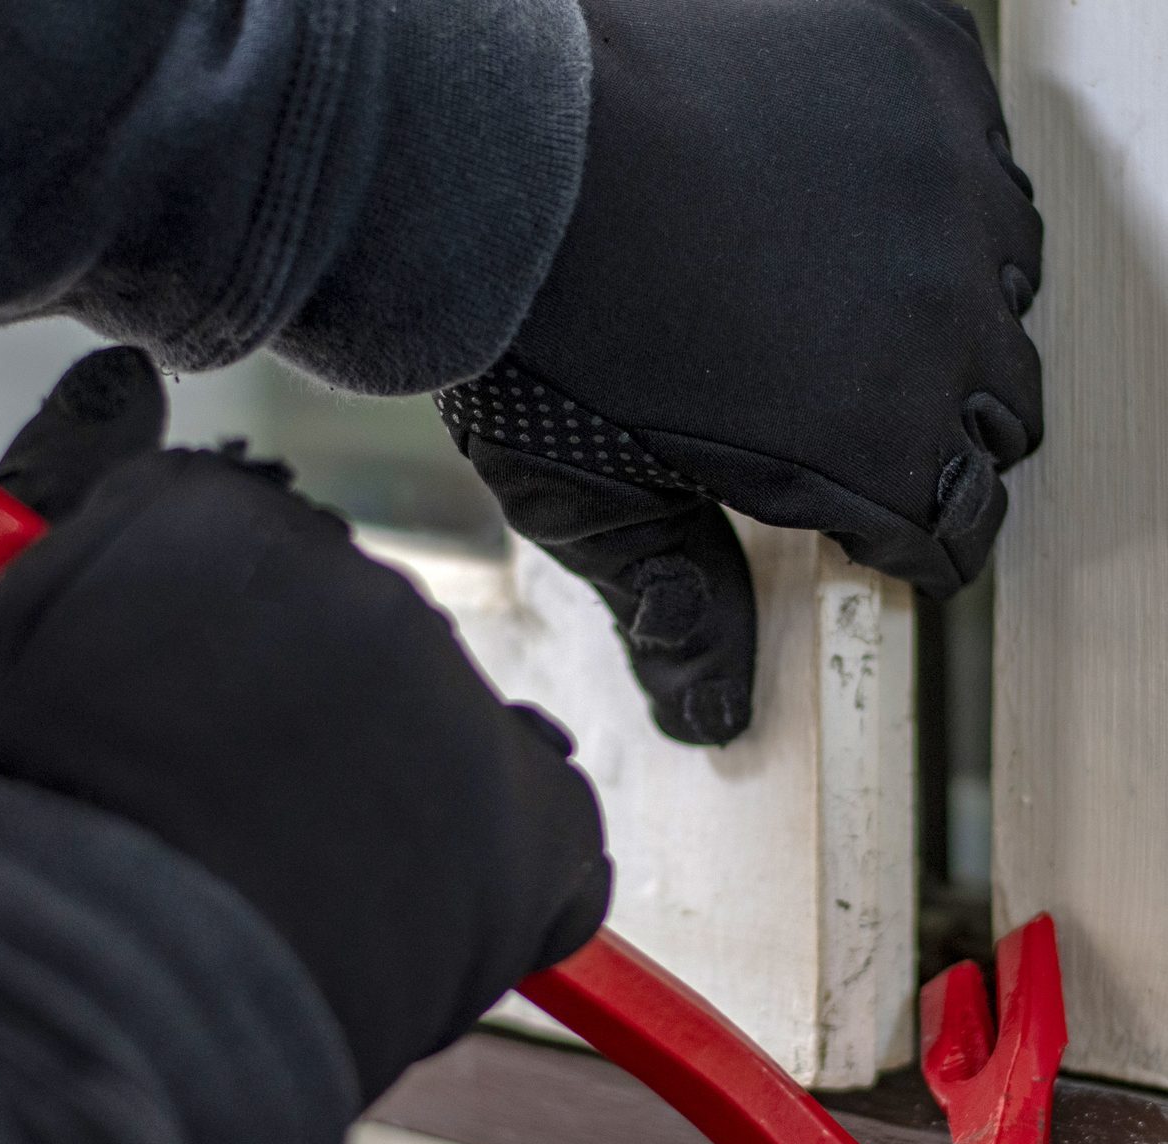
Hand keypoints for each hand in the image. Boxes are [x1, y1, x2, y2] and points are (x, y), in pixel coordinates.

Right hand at [0, 348, 610, 1101]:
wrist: (86, 1016)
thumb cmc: (3, 843)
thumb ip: (57, 497)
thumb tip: (125, 380)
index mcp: (224, 522)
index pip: (257, 561)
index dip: (221, 664)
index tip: (188, 734)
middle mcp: (362, 584)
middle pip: (361, 641)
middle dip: (313, 727)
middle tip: (238, 832)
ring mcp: (458, 700)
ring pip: (451, 727)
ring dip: (403, 798)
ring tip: (313, 892)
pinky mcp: (541, 818)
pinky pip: (554, 815)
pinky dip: (511, 865)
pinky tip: (423, 915)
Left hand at [436, 0, 1041, 744]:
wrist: (493, 162)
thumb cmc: (534, 343)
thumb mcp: (601, 507)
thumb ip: (680, 607)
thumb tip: (713, 719)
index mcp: (879, 442)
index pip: (961, 522)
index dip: (925, 542)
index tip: (894, 540)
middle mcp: (945, 313)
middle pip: (1005, 407)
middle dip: (949, 436)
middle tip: (878, 431)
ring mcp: (940, 178)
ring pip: (1006, 276)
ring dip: (953, 310)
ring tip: (871, 316)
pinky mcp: (915, 68)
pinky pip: (975, 142)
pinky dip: (930, 187)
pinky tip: (858, 199)